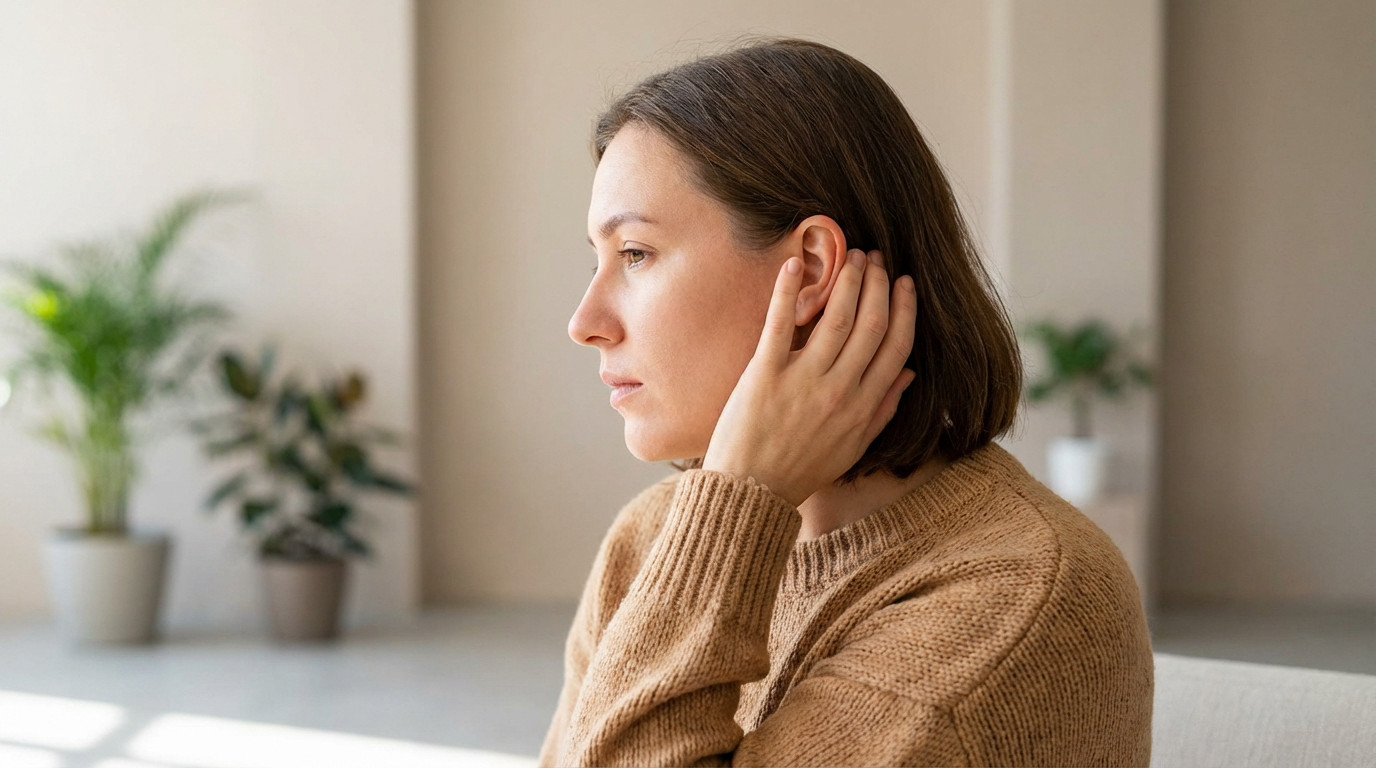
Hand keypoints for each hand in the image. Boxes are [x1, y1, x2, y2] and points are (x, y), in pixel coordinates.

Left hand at [701, 248, 917, 507]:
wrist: (749, 493)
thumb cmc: (799, 471)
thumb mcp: (852, 448)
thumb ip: (882, 410)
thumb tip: (908, 375)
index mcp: (862, 407)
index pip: (896, 347)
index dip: (904, 310)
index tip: (904, 284)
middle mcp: (839, 390)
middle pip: (870, 325)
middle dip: (878, 285)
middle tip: (877, 258)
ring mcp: (803, 380)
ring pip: (836, 318)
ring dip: (847, 281)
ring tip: (852, 256)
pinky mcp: (765, 374)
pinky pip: (780, 324)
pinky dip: (788, 291)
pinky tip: (795, 263)